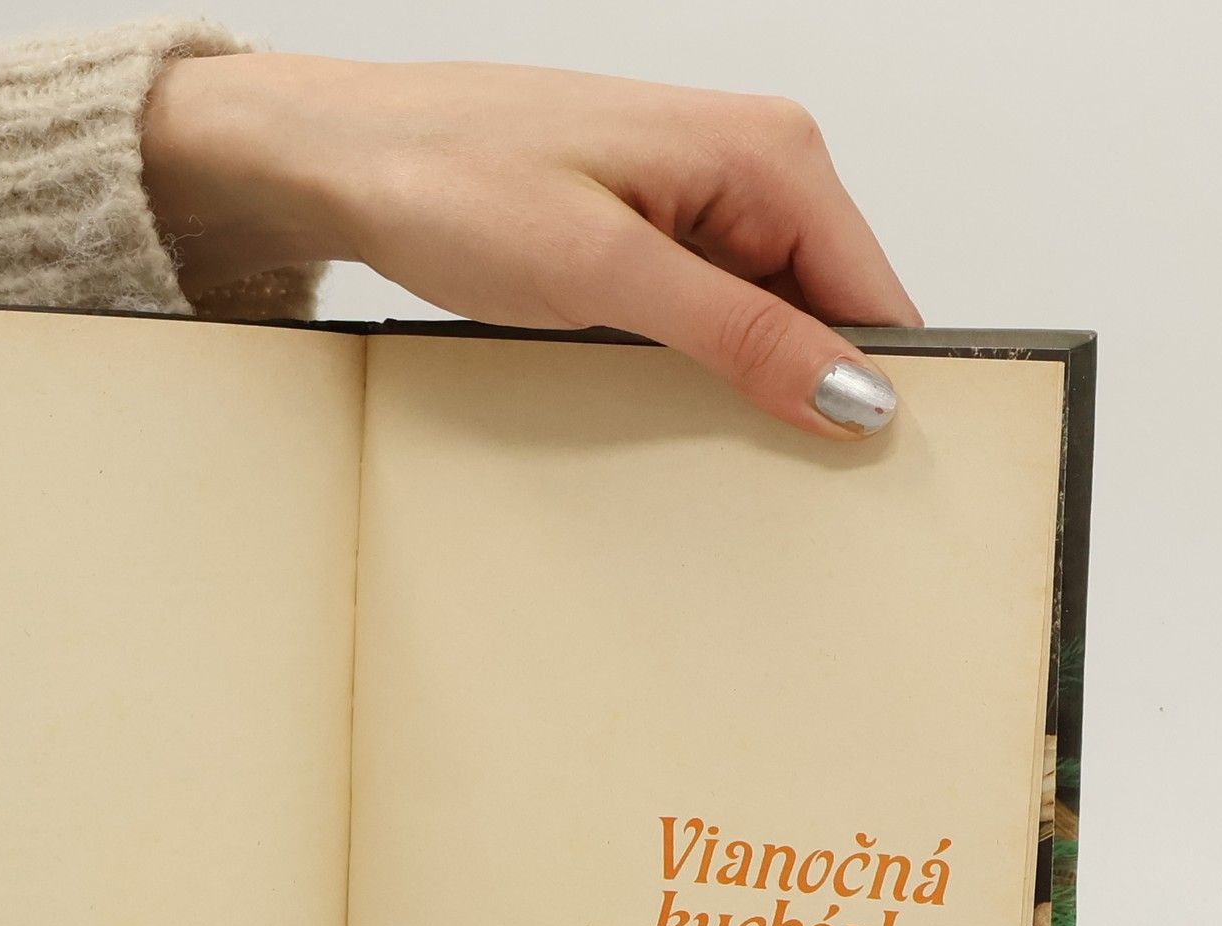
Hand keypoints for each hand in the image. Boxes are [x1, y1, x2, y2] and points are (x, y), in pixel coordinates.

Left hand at [144, 56, 921, 436]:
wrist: (345, 159)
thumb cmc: (449, 179)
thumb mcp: (606, 273)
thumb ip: (740, 333)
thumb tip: (849, 391)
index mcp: (769, 153)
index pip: (875, 296)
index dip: (869, 391)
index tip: (851, 477)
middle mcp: (750, 164)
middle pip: (828, 312)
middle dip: (801, 392)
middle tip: (750, 470)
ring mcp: (699, 198)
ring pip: (768, 319)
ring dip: (739, 382)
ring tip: (680, 422)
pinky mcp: (651, 229)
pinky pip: (709, 311)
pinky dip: (689, 361)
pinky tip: (644, 387)